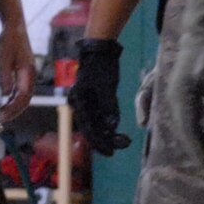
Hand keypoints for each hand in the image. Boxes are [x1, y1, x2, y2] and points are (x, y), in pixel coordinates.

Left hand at [0, 24, 34, 122]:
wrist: (14, 27)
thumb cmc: (10, 40)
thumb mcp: (4, 57)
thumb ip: (5, 75)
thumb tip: (5, 94)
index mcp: (28, 73)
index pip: (23, 96)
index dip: (13, 108)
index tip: (2, 116)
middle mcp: (30, 77)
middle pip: (25, 100)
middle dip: (13, 111)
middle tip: (0, 119)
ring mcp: (28, 76)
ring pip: (23, 97)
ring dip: (13, 107)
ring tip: (1, 115)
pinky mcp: (23, 74)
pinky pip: (20, 91)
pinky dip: (13, 100)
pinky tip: (5, 104)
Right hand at [69, 38, 129, 155]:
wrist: (99, 51)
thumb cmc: (101, 66)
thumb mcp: (106, 86)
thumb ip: (108, 106)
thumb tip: (112, 125)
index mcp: (78, 102)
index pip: (88, 128)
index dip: (99, 142)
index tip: (111, 152)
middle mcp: (80, 105)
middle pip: (91, 129)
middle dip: (106, 139)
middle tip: (123, 145)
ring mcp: (87, 104)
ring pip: (97, 125)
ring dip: (109, 133)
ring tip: (124, 140)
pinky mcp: (94, 101)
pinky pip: (100, 118)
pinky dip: (109, 125)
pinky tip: (118, 131)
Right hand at [164, 0, 203, 161]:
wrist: (201, 29)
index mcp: (180, 97)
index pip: (188, 130)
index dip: (198, 149)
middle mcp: (167, 96)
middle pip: (178, 128)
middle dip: (193, 146)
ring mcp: (163, 88)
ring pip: (167, 119)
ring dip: (179, 135)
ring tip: (192, 150)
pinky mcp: (165, 82)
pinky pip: (151, 101)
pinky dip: (150, 112)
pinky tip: (146, 122)